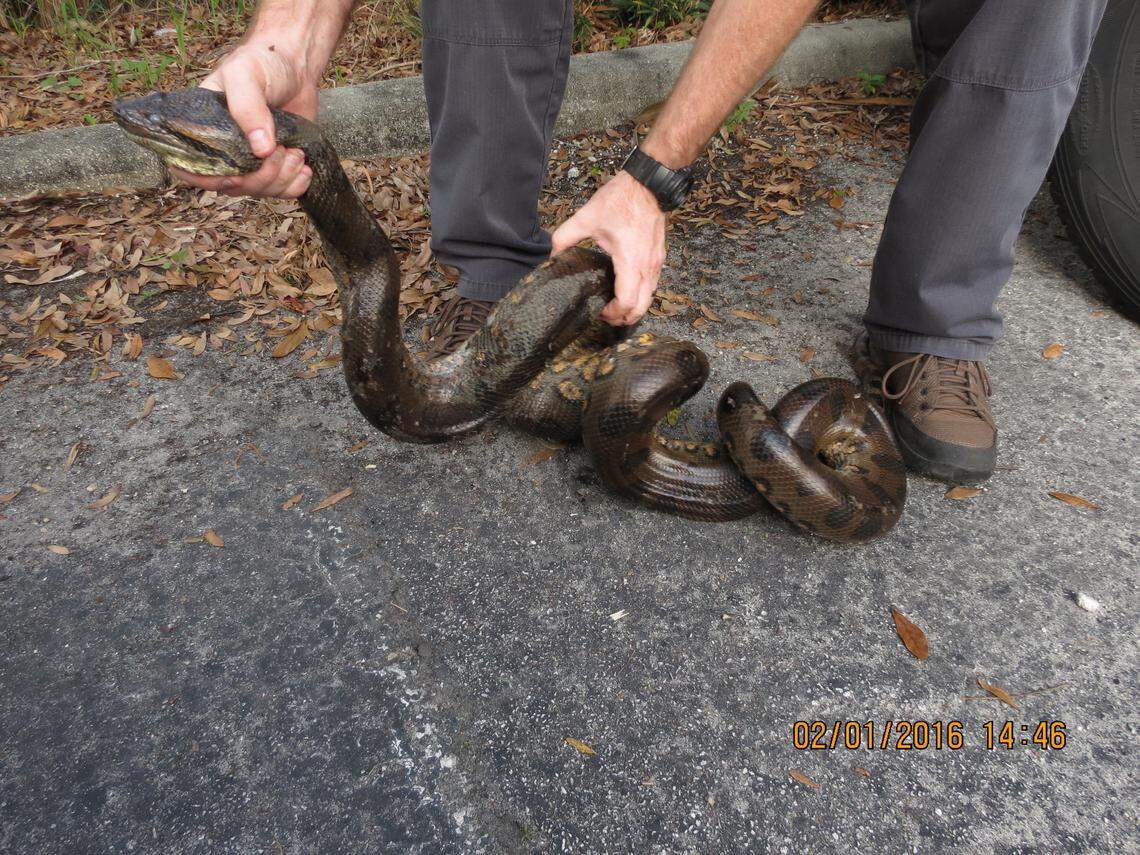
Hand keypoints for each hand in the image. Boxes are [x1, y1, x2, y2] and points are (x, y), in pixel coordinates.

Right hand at [169, 42, 316, 198]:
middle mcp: (224, 148)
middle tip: (281, 150)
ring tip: (295, 152)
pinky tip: (304, 167)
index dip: (209, 180)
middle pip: (232, 186)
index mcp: (203, 127)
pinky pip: (281, 191)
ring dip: (282, 178)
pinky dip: (295, 186)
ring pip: (258, 190)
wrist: (295, 66)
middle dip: (260, 176)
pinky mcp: (276, 165)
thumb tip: (260, 150)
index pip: (190, 168)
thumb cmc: (262, 63)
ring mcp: (251, 160)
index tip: (235, 175)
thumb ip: (247, 107)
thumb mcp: (246, 74)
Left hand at [550, 172, 666, 325]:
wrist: (647, 183)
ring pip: (650, 299)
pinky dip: (641, 295)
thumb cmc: (621, 200)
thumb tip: (551, 255)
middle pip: (641, 308)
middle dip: (624, 318)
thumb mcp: (586, 217)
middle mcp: (647, 267)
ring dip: (633, 307)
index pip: (627, 303)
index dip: (613, 314)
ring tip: (614, 305)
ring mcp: (656, 263)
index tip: (599, 311)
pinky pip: (652, 285)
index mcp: (630, 261)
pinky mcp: (659, 258)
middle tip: (606, 315)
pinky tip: (625, 288)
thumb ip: (565, 238)